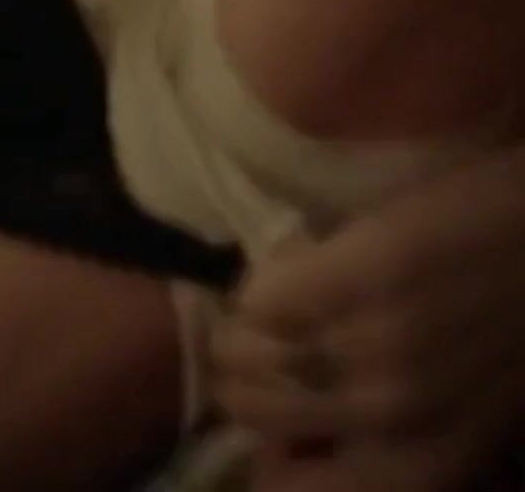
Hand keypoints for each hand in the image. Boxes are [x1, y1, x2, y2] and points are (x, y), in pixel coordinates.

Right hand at [209, 147, 524, 489]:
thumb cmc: (518, 333)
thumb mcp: (464, 419)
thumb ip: (388, 443)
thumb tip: (289, 447)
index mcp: (423, 466)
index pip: (283, 490)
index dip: (269, 455)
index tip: (276, 425)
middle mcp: (392, 419)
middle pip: (248, 408)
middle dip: (243, 378)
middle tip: (265, 347)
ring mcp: (373, 345)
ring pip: (242, 350)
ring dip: (246, 326)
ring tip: (275, 306)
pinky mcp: (357, 274)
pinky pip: (259, 296)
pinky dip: (264, 284)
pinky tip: (297, 270)